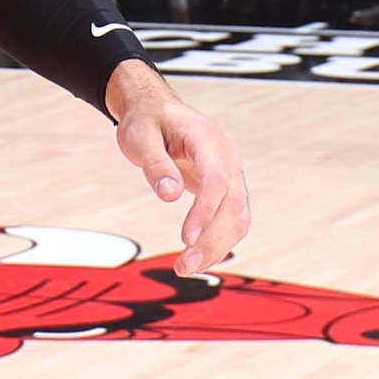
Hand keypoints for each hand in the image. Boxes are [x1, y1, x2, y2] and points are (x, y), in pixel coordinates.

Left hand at [105, 61, 249, 272]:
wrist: (157, 111)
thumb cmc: (147, 121)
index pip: (216, 179)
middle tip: (184, 266)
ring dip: (218, 246)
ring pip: (238, 215)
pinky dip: (221, 240)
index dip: (205, 211)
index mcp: (207, 138)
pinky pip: (233, 217)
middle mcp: (227, 155)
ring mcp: (231, 171)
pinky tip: (201, 257)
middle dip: (211, 238)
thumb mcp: (139, 137)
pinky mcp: (227, 187)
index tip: (187, 238)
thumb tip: (170, 194)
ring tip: (187, 267)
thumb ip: (155, 164)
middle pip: (232, 203)